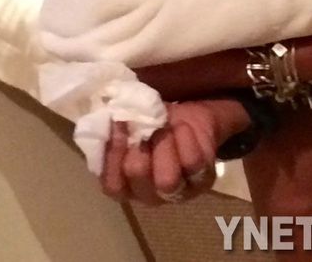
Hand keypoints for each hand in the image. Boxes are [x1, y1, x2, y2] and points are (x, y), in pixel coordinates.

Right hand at [100, 98, 249, 204]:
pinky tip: (182, 127)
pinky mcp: (203, 180)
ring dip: (163, 143)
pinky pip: (191, 163)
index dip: (113, 153)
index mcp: (128, 185)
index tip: (119, 122)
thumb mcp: (135, 122)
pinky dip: (185, 139)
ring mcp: (179, 192)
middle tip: (144, 123)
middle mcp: (151, 195)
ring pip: (166, 179)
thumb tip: (108, 116)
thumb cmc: (156, 123)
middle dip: (139, 143)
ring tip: (164, 126)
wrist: (193, 119)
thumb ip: (120, 127)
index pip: (112, 185)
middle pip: (137, 176)